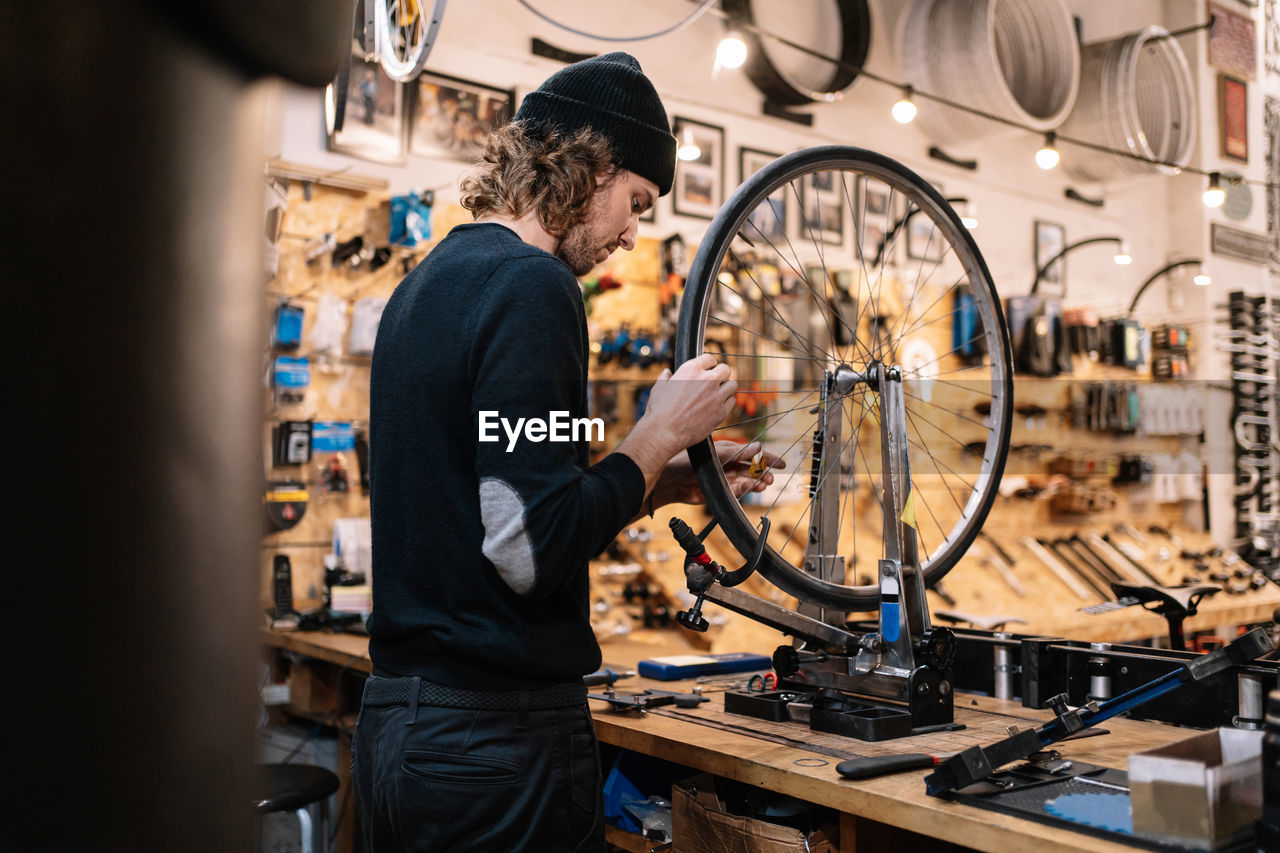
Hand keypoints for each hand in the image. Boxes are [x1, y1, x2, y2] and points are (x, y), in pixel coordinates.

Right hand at [640, 354, 736, 456]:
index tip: (709, 369)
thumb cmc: (659, 411)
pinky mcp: (721, 411)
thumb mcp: (659, 388)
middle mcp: (706, 380)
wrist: (664, 433)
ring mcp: (716, 396)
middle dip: (721, 374)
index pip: (709, 358)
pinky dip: (727, 402)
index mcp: (691, 370)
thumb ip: (666, 377)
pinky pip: (732, 401)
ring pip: (732, 384)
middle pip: (725, 369)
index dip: (709, 364)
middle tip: (716, 381)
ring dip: (726, 388)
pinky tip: (719, 405)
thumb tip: (667, 372)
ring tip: (719, 393)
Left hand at [650, 440, 785, 509]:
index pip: (753, 453)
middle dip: (764, 473)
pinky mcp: (723, 491)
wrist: (674, 481)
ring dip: (758, 482)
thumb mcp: (717, 455)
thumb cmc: (690, 462)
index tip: (782, 464)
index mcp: (730, 451)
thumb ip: (738, 453)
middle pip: (753, 469)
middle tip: (771, 478)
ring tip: (765, 484)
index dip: (768, 458)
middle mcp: (730, 464)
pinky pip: (740, 490)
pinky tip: (754, 488)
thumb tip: (758, 447)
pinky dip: (748, 489)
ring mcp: (727, 478)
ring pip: (748, 481)